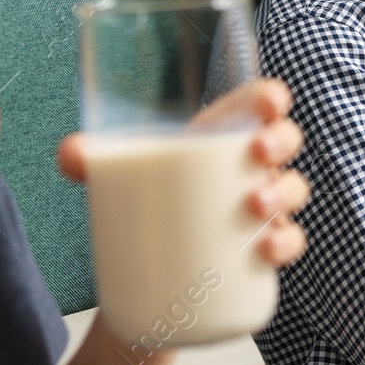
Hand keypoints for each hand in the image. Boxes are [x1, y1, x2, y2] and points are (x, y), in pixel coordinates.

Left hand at [57, 77, 309, 265]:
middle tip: (258, 153)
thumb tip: (71, 154)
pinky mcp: (263, 247)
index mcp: (220, 133)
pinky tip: (268, 249)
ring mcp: (261, 206)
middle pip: (284, 139)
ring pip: (293, 189)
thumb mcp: (119, 176)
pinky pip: (290, 240)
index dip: (271, 96)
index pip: (257, 102)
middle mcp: (248, 165)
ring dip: (283, 193)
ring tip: (255, 207)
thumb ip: (91, 161)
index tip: (269, 102)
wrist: (150, 268)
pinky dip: (286, 242)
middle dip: (280, 140)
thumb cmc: (146, 198)